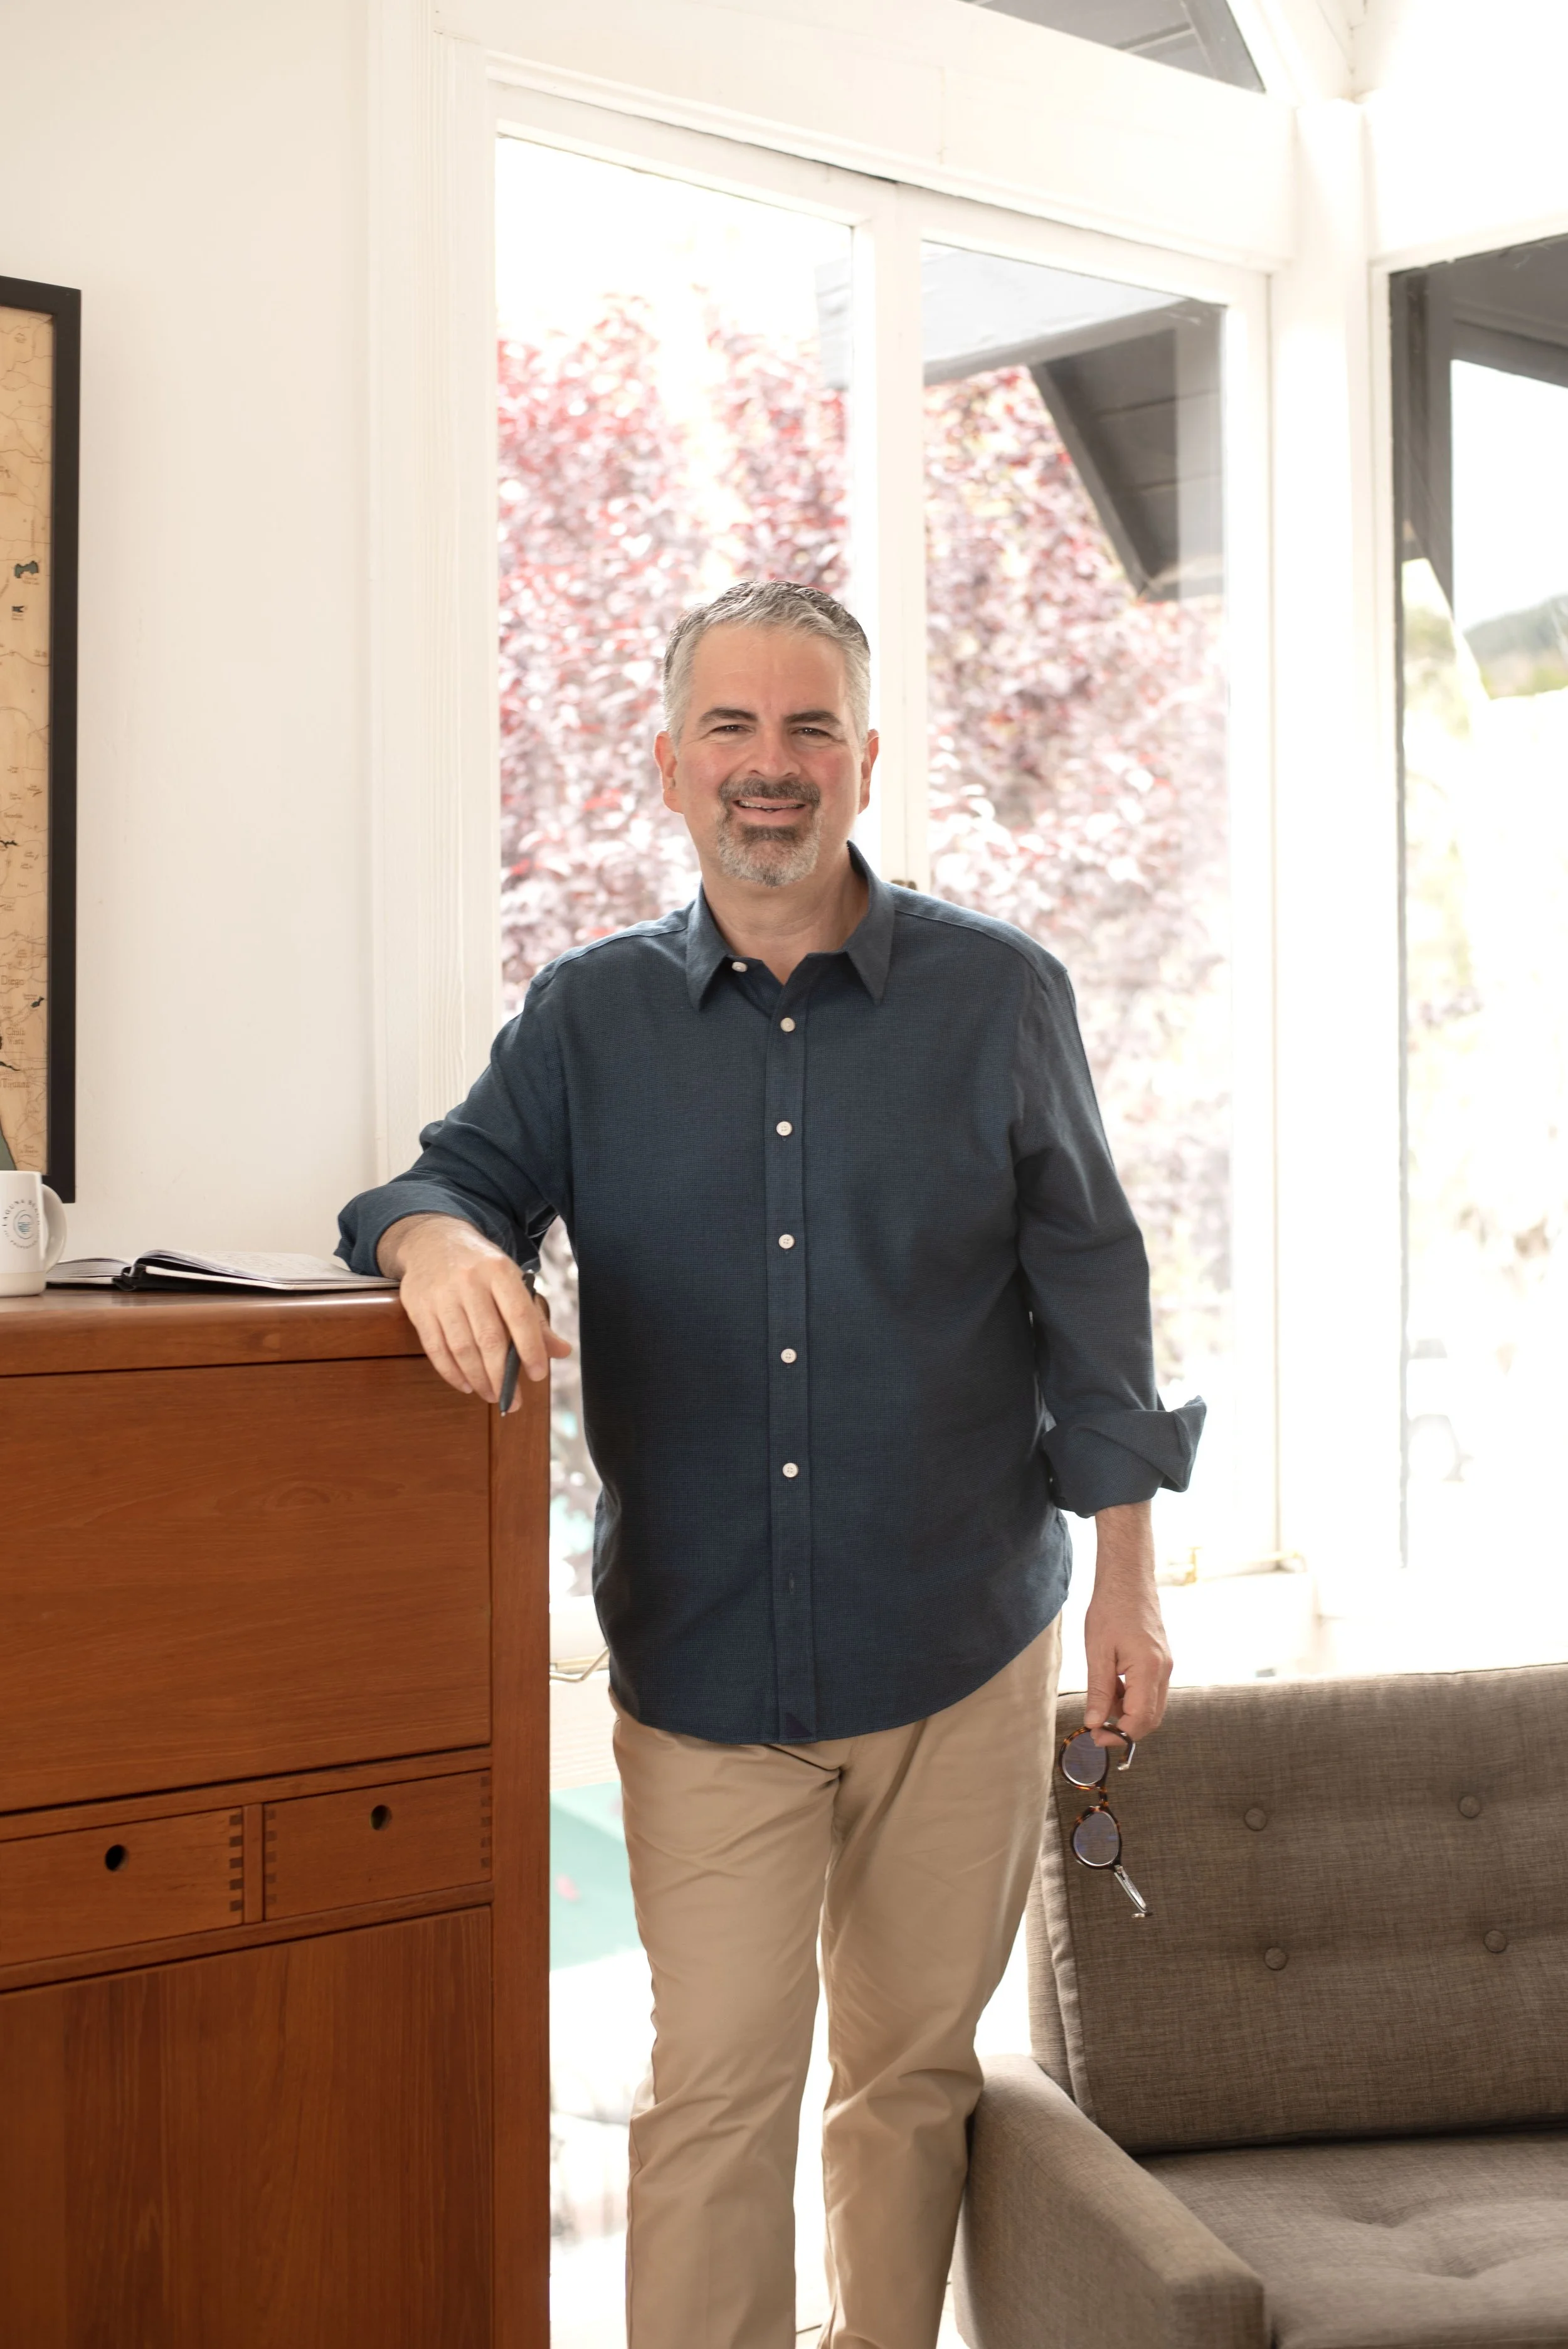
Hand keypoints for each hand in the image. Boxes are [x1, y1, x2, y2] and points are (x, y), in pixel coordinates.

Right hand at [376, 1213, 570, 1407]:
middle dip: (502, 1376)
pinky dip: (451, 1372)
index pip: (519, 1316)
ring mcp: (441, 1294)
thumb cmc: (481, 1267)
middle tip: (513, 1400)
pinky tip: (466, 1384)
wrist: (432, 1239)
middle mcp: (470, 1281)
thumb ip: (535, 1319)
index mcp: (499, 1271)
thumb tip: (561, 1351)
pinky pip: (435, 1348)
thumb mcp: (511, 1281)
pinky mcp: (418, 1306)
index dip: (530, 1349)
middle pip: (489, 1338)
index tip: (537, 1375)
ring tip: (491, 1395)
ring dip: (479, 1379)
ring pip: (461, 1348)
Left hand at [1082, 1501, 1171, 1745]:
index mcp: (1149, 1668)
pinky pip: (1151, 1691)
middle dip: (1125, 1730)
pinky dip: (1132, 1699)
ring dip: (1128, 1714)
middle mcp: (1164, 1670)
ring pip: (1152, 1706)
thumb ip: (1099, 1691)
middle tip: (1096, 1731)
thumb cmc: (1111, 1609)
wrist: (1128, 1579)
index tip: (1094, 1738)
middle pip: (1151, 1718)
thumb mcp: (1098, 1652)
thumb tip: (1095, 1723)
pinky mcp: (1161, 1660)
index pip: (1140, 1719)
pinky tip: (1112, 1689)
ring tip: (1101, 1705)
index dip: (1118, 1735)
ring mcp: (1165, 1665)